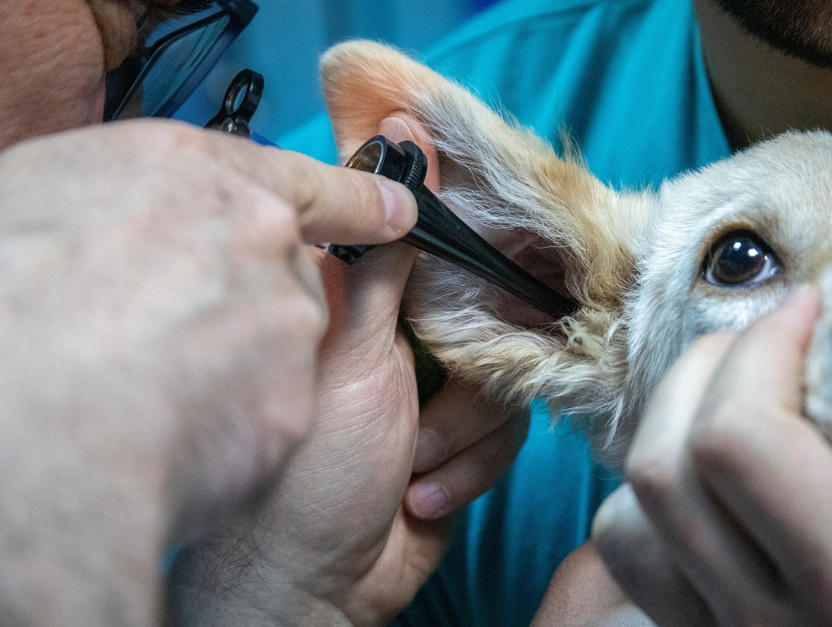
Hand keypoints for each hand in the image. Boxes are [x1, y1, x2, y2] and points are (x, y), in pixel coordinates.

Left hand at [167, 114, 527, 624]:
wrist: (325, 582)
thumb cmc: (312, 471)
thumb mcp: (351, 354)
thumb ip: (382, 264)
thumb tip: (399, 160)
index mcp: (365, 305)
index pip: (432, 244)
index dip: (469, 242)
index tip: (502, 244)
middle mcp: (402, 341)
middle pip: (485, 310)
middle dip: (471, 368)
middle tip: (437, 391)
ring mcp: (434, 391)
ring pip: (504, 375)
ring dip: (462, 432)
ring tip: (411, 464)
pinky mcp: (462, 438)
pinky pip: (507, 429)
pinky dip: (468, 466)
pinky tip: (421, 494)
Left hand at [592, 280, 831, 625]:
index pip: (736, 442)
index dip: (761, 347)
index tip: (812, 309)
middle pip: (664, 467)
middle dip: (709, 368)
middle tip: (775, 340)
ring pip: (629, 514)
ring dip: (673, 428)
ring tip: (746, 396)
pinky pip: (631, 555)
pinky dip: (654, 495)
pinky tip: (721, 472)